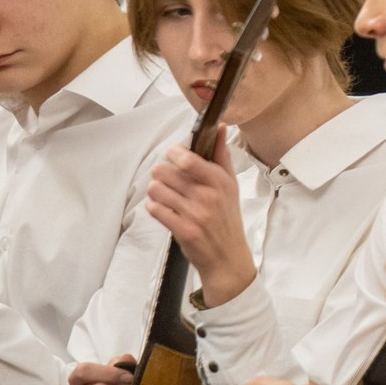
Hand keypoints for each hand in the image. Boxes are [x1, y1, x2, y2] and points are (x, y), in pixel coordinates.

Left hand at [147, 131, 254, 306]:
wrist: (227, 257)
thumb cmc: (227, 219)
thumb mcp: (230, 185)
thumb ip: (222, 155)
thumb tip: (221, 127)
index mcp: (220, 180)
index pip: (185, 158)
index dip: (173, 154)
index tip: (174, 158)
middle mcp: (208, 195)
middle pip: (164, 171)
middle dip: (160, 174)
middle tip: (167, 180)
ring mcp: (195, 213)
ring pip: (156, 189)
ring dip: (156, 191)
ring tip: (165, 196)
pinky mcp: (183, 229)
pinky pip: (155, 209)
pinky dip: (154, 207)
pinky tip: (164, 209)